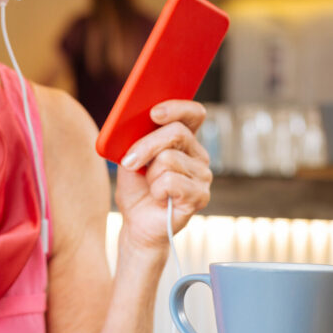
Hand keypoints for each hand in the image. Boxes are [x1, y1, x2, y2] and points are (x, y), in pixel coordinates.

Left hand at [114, 100, 211, 253]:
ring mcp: (203, 175)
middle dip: (146, 146)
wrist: (137, 224)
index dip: (177, 108)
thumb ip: (137, 141)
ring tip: (151, 186)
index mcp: (184, 141)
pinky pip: (171, 181)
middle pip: (176, 133)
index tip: (154, 113)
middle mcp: (198, 155)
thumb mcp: (130, 159)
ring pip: (169, 159)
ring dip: (150, 175)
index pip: (193, 114)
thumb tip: (135, 126)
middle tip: (129, 162)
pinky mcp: (200, 195)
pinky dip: (157, 190)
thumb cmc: (136, 189)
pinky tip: (159, 198)